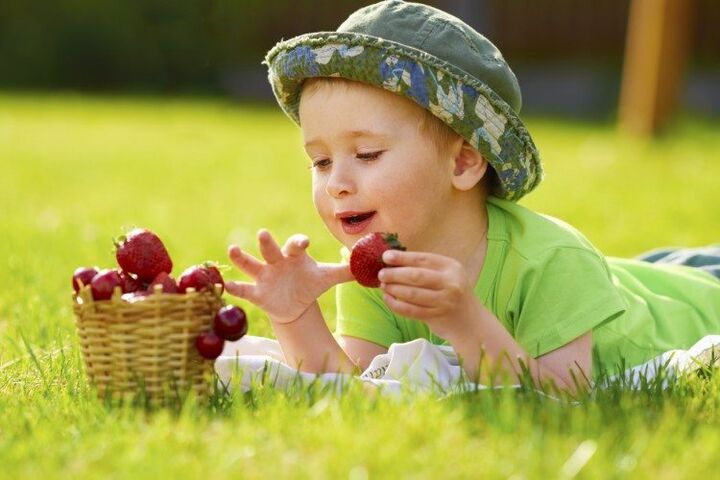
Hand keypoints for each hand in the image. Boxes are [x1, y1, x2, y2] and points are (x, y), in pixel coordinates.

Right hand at [225, 229, 352, 323]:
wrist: (295, 304)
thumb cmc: (309, 284)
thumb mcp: (326, 278)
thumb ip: (344, 271)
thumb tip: (367, 266)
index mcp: (295, 256)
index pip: (296, 245)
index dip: (299, 242)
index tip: (303, 242)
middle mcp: (277, 262)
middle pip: (271, 250)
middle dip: (267, 243)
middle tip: (263, 233)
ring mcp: (264, 276)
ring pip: (251, 264)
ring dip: (242, 258)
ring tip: (233, 250)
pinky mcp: (257, 292)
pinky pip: (245, 289)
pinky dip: (236, 288)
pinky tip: (225, 286)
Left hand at [378, 250, 480, 339]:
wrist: (471, 323)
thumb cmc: (453, 294)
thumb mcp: (447, 275)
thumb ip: (426, 268)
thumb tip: (393, 261)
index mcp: (452, 267)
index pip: (423, 259)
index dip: (402, 257)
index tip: (386, 256)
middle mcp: (450, 283)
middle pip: (416, 277)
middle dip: (395, 275)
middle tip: (381, 274)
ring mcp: (444, 301)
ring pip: (412, 295)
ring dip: (393, 290)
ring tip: (383, 286)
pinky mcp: (437, 317)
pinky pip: (411, 310)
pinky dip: (396, 305)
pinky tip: (388, 299)